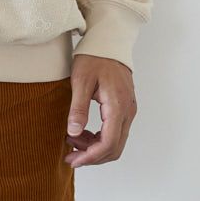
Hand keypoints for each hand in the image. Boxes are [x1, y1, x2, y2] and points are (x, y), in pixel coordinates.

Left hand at [64, 53, 135, 167]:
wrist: (108, 41)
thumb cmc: (94, 57)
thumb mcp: (81, 80)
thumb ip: (78, 108)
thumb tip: (73, 132)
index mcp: (117, 106)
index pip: (108, 143)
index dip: (90, 156)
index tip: (73, 159)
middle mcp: (127, 111)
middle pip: (114, 148)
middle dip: (92, 156)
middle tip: (70, 156)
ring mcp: (128, 109)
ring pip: (116, 142)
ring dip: (95, 147)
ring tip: (73, 140)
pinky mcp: (125, 107)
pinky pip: (116, 131)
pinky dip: (100, 138)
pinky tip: (83, 132)